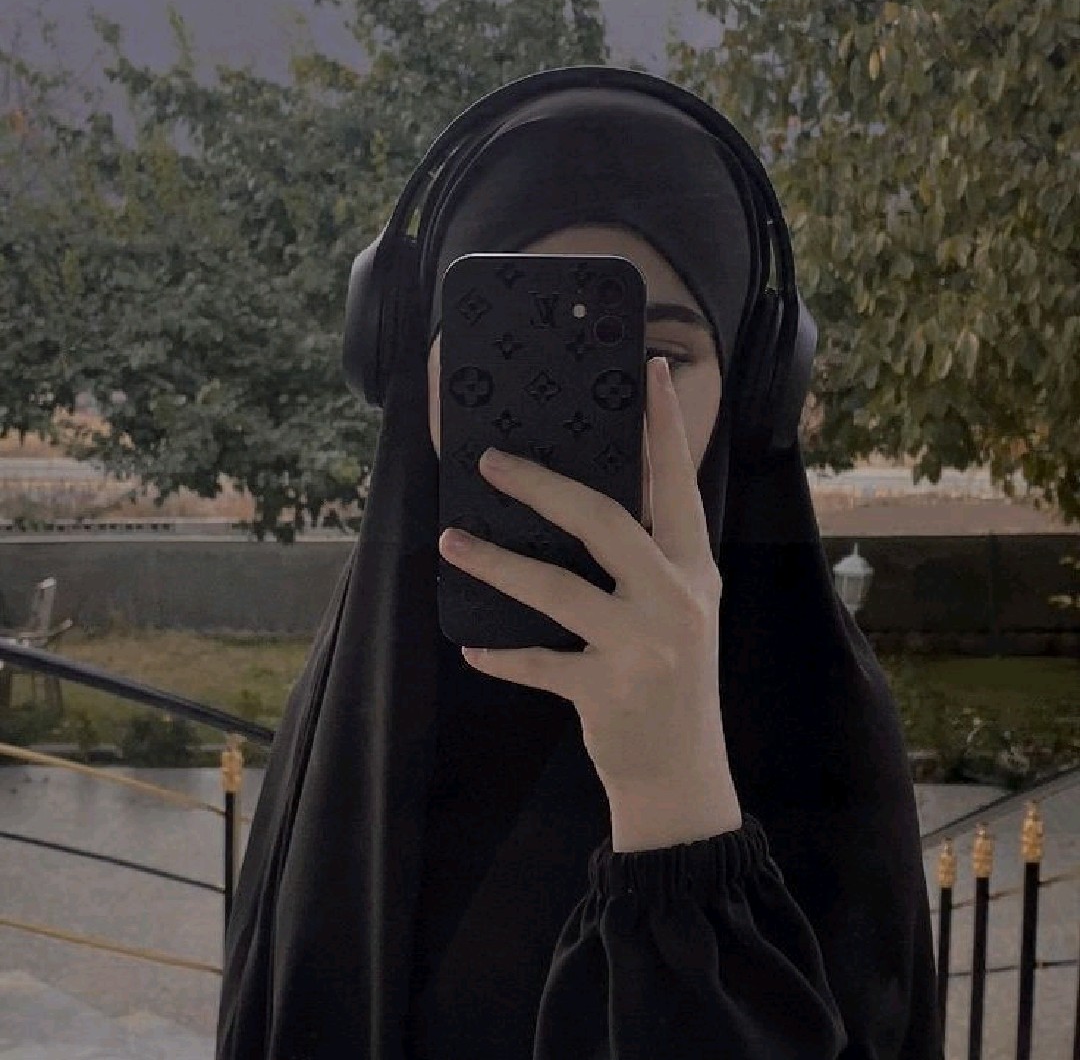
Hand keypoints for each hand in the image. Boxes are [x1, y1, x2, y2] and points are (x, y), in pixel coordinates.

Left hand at [438, 358, 740, 846]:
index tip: (650, 373)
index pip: (678, 486)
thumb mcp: (681, 608)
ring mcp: (641, 647)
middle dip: (543, 485)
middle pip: (604, 522)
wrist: (683, 776)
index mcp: (693, 571)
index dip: (664, 428)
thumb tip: (587, 498)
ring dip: (496, 563)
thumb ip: (651, 558)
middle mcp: (673, 600)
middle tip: (491, 461)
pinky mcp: (606, 692)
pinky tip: (472, 645)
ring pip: (555, 589)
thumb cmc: (676, 681)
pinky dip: (502, 654)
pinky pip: (537, 663)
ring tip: (452, 542)